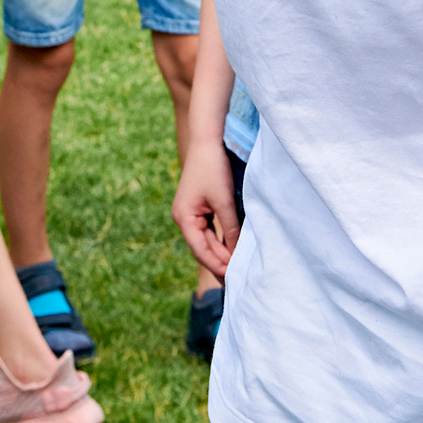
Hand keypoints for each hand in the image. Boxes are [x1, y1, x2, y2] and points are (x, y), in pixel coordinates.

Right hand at [172, 137, 239, 277]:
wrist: (208, 141)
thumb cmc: (214, 168)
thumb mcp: (225, 201)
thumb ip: (230, 229)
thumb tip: (236, 255)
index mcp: (184, 218)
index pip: (201, 251)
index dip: (217, 266)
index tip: (234, 278)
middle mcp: (184, 219)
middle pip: (203, 249)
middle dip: (220, 263)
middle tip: (238, 281)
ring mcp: (190, 214)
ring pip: (207, 241)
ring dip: (222, 254)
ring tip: (237, 270)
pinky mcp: (199, 208)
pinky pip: (210, 231)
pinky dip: (221, 241)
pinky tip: (233, 250)